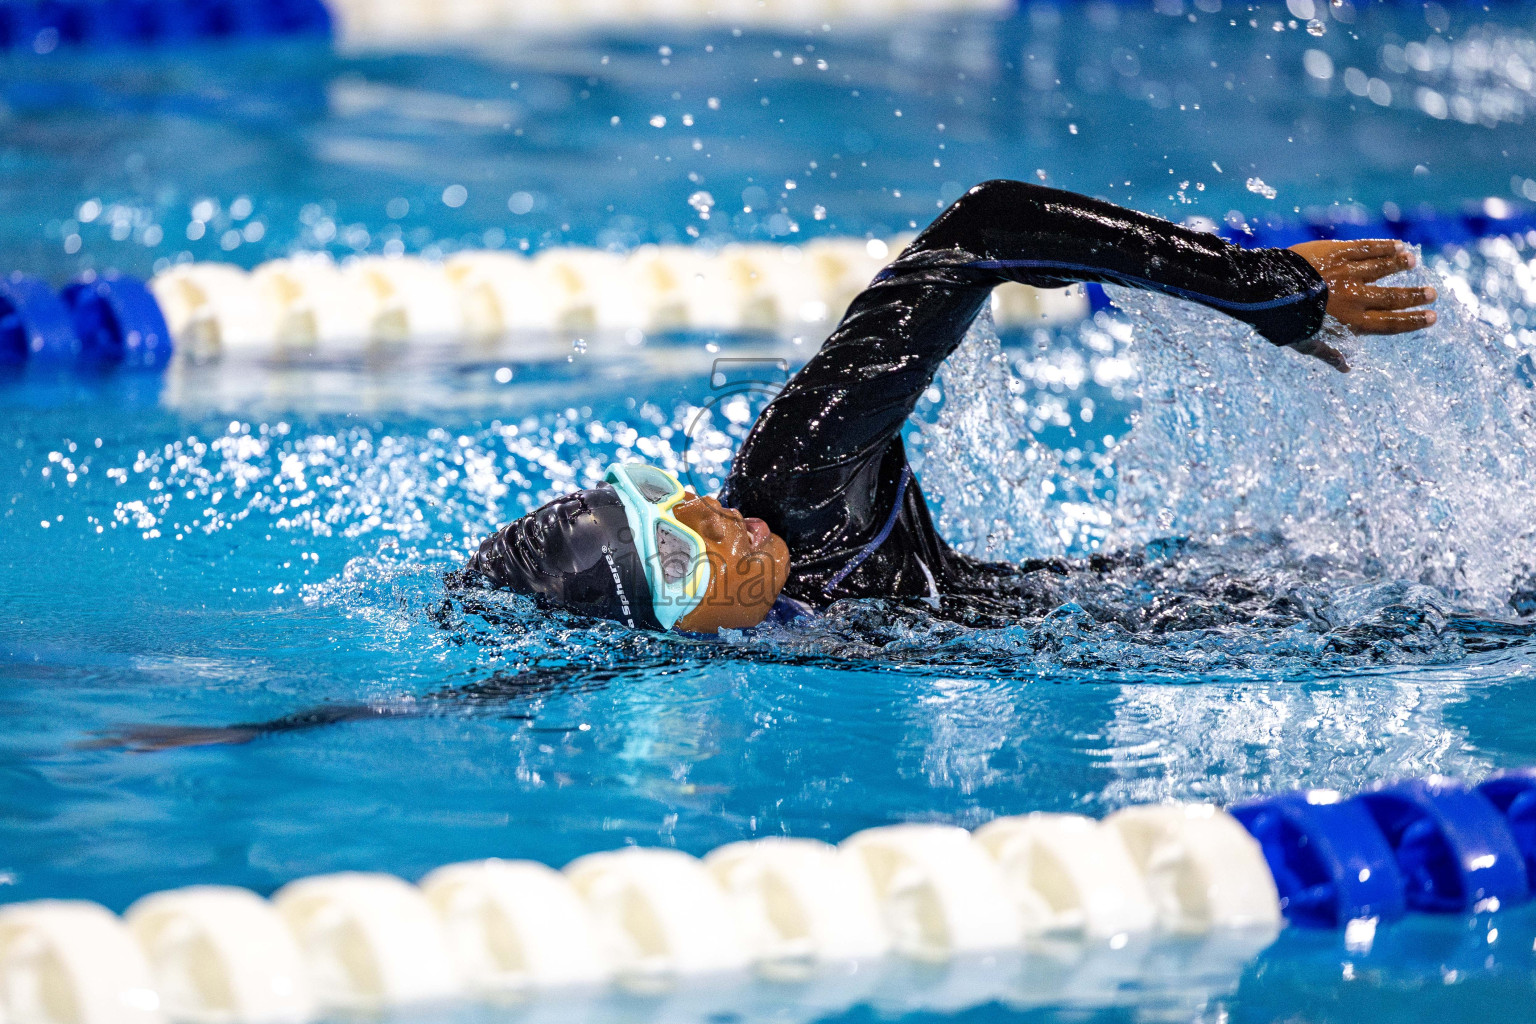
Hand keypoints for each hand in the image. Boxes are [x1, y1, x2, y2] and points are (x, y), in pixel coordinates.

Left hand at [1287, 239, 1437, 371]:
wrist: (1266, 291)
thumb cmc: (1284, 322)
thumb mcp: (1306, 343)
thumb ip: (1328, 354)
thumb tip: (1346, 369)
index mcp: (1351, 322)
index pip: (1390, 324)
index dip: (1412, 321)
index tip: (1432, 317)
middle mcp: (1355, 298)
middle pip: (1392, 297)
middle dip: (1414, 296)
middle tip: (1432, 293)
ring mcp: (1348, 273)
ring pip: (1383, 268)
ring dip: (1401, 265)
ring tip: (1413, 263)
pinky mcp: (1337, 252)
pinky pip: (1367, 248)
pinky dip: (1385, 247)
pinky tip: (1398, 245)